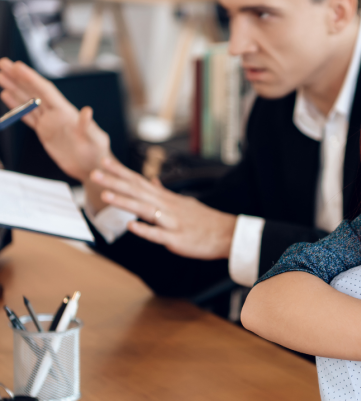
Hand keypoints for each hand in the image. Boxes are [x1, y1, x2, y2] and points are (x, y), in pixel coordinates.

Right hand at [0, 58, 110, 180]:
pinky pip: (27, 116)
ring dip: (13, 88)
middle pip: (33, 91)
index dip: (31, 78)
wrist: (92, 167)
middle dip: (17, 77)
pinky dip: (16, 106)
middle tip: (2, 63)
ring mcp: (49, 122)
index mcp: (66, 112)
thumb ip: (88, 126)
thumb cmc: (97, 152)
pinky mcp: (44, 132)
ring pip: (27, 101)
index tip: (17, 66)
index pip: (46, 91)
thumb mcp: (95, 139)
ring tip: (0, 75)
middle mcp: (56, 114)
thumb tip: (87, 111)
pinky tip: (6, 95)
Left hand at [91, 157, 236, 258]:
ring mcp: (171, 222)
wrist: (226, 234)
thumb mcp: (184, 202)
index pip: (140, 181)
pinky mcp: (176, 238)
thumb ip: (165, 193)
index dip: (121, 172)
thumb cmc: (205, 220)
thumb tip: (152, 181)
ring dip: (125, 201)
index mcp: (167, 199)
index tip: (104, 161)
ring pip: (145, 209)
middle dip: (115, 182)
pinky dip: (145, 230)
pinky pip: (158, 234)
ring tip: (106, 194)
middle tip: (95, 173)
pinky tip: (131, 226)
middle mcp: (167, 207)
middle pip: (137, 191)